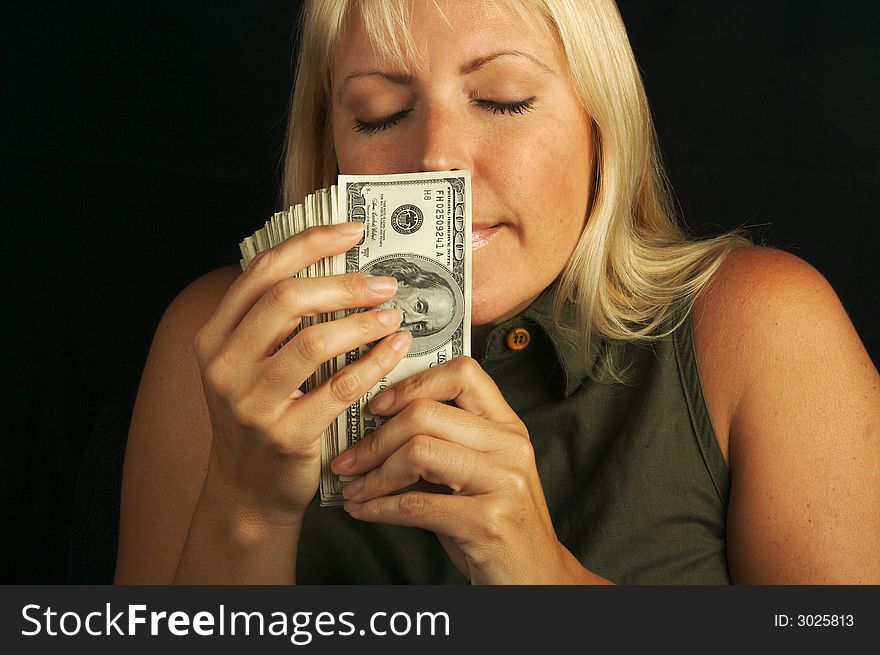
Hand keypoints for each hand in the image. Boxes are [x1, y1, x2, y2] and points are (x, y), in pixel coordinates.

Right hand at [193, 223, 412, 524]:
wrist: (248, 491)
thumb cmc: (260, 417)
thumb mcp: (250, 365)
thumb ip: (277, 322)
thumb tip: (337, 269)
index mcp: (215, 336)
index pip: (262, 270)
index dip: (310, 242)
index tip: (353, 231)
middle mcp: (224, 364)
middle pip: (287, 299)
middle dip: (344, 283)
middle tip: (384, 282)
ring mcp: (251, 402)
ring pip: (314, 342)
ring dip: (362, 322)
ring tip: (393, 315)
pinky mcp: (285, 434)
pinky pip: (339, 387)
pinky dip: (374, 363)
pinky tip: (395, 349)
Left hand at [330, 356, 589, 583]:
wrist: (536, 578)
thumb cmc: (497, 523)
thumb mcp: (478, 473)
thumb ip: (442, 443)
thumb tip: (375, 426)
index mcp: (507, 426)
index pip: (462, 374)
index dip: (412, 384)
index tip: (377, 406)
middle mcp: (510, 446)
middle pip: (425, 414)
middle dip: (374, 438)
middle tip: (349, 460)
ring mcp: (503, 483)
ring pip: (417, 452)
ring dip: (373, 474)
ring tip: (354, 487)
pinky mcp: (488, 522)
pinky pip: (415, 505)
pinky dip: (378, 507)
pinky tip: (363, 511)